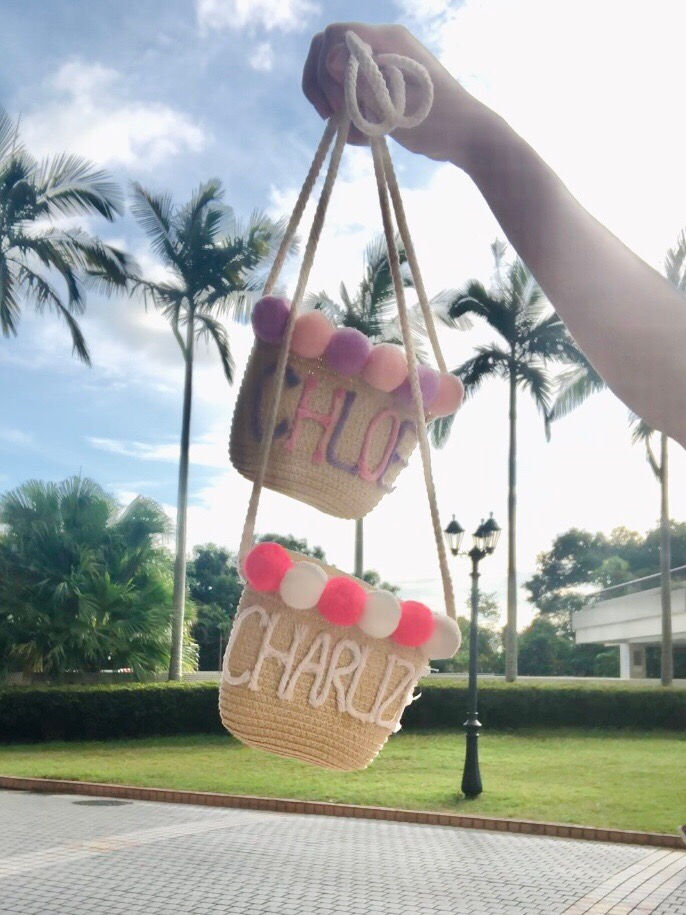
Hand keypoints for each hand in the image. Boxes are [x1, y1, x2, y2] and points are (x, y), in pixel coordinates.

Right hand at [302, 21, 489, 164]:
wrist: (465, 137)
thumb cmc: (437, 121)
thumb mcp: (395, 105)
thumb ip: (361, 81)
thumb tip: (328, 57)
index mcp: (388, 40)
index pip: (335, 36)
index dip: (324, 67)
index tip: (336, 103)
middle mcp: (383, 46)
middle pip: (329, 52)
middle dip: (322, 84)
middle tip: (331, 115)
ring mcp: (382, 66)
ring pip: (337, 75)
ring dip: (336, 104)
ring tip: (352, 133)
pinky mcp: (383, 86)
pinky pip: (352, 93)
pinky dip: (350, 115)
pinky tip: (362, 136)